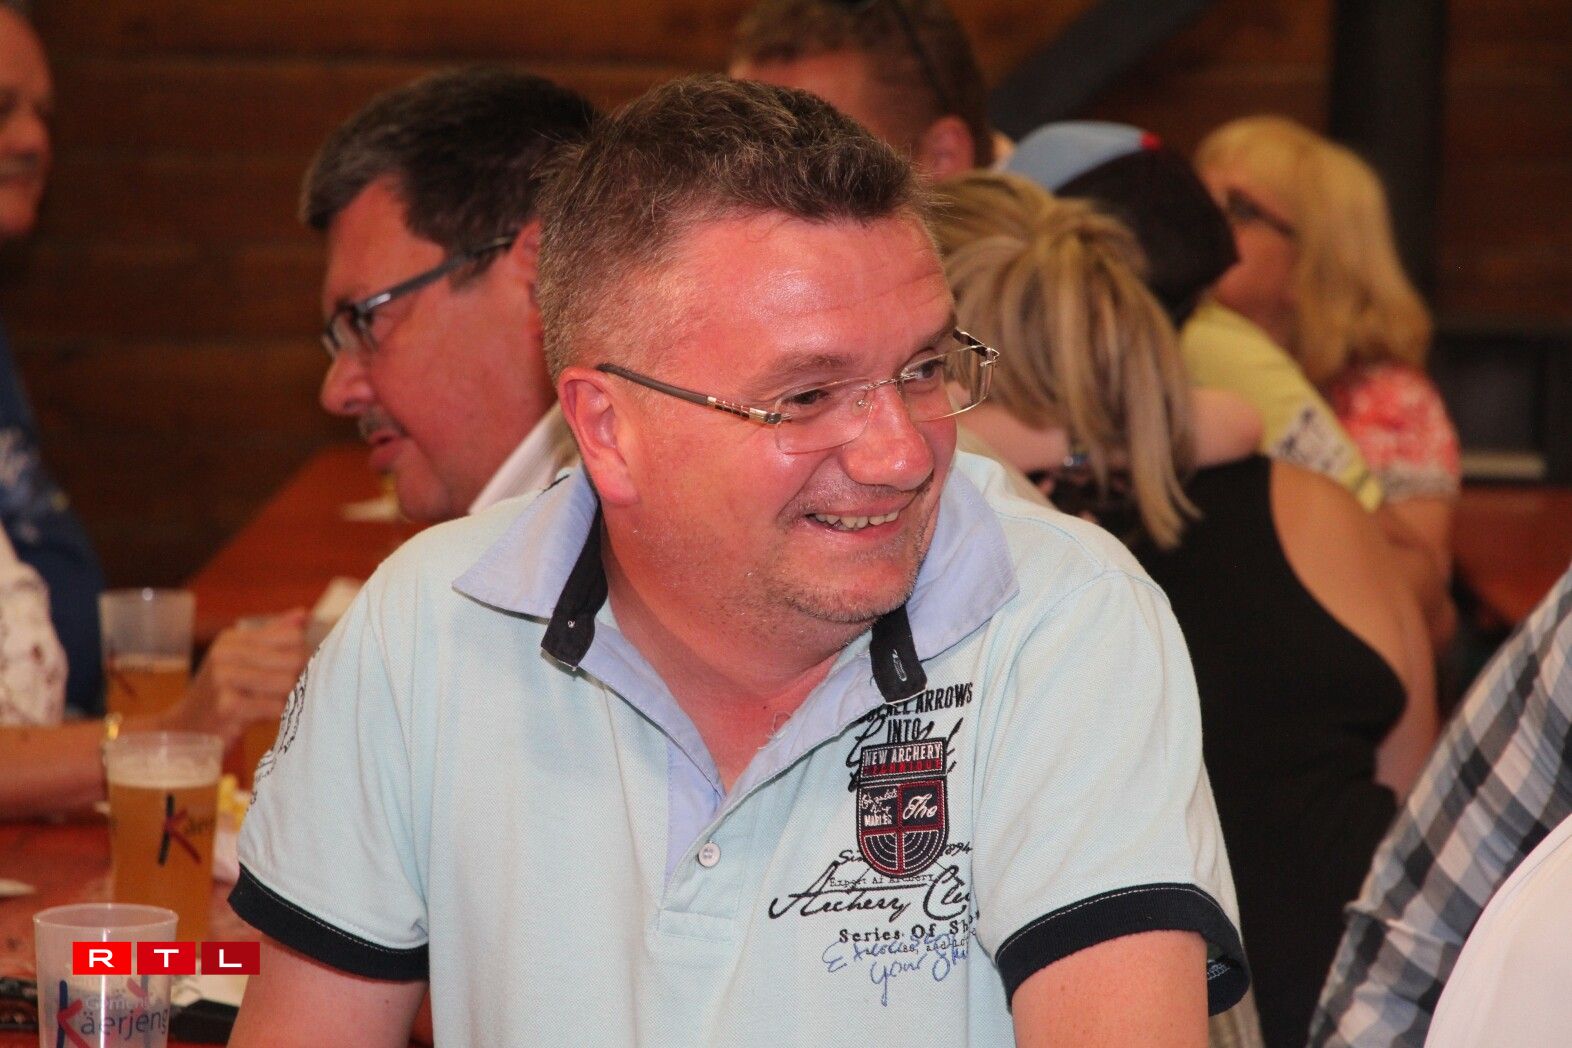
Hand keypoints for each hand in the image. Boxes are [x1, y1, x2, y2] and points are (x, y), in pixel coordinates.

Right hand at [156, 610, 311, 746]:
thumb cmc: (222, 692)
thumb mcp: (242, 657)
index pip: (292, 636)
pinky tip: (269, 716)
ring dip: (291, 697)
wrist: (186, 727)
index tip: (301, 669)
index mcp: (232, 639)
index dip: (305, 654)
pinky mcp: (227, 707)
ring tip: (282, 703)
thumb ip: (273, 635)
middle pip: (294, 659)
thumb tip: (304, 615)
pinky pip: (275, 707)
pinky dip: (280, 714)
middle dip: (302, 676)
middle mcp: (226, 654)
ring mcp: (224, 680)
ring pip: (287, 683)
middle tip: (296, 690)